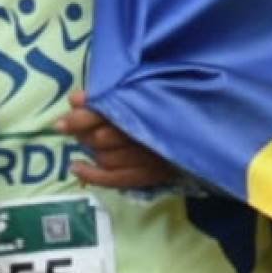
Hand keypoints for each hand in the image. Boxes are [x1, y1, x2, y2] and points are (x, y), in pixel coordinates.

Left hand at [58, 92, 176, 190]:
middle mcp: (146, 137)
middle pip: (103, 137)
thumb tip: (74, 99)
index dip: (84, 113)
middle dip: (82, 130)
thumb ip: (108, 96)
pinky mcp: (149, 176)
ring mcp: (148, 159)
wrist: (201, 131)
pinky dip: (91, 175)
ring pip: (106, 157)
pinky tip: (75, 167)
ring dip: (89, 149)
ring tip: (81, 138)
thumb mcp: (141, 93)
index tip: (70, 106)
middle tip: (69, 124)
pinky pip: (114, 179)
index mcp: (147, 110)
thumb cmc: (166, 107)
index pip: (108, 114)